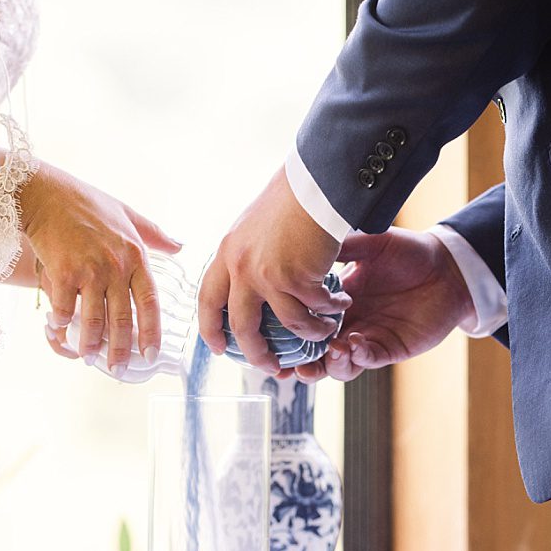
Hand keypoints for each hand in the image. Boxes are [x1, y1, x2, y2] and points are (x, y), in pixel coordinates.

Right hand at [18, 166, 181, 372]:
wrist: (46, 193)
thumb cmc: (87, 202)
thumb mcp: (128, 214)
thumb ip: (155, 234)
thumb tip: (180, 245)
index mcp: (135, 257)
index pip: (150, 304)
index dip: (151, 333)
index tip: (151, 355)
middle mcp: (116, 268)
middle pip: (123, 320)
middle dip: (121, 350)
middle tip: (119, 370)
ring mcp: (89, 271)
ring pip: (94, 320)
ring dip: (91, 345)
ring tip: (89, 359)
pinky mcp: (62, 273)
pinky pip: (64, 309)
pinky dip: (61, 323)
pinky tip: (59, 330)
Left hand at [199, 168, 350, 372]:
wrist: (313, 183)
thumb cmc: (290, 197)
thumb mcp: (252, 226)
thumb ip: (246, 253)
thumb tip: (248, 278)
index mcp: (226, 254)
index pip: (208, 300)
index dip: (210, 328)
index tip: (216, 348)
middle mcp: (241, 268)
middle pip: (243, 327)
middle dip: (257, 354)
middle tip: (270, 366)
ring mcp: (268, 276)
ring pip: (288, 325)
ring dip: (311, 334)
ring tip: (327, 332)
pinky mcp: (298, 279)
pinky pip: (316, 310)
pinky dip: (331, 312)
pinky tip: (342, 305)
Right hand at [292, 227, 473, 383]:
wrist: (447, 266)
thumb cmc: (408, 252)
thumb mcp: (369, 244)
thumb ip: (339, 247)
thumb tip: (305, 243)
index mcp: (334, 300)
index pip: (301, 322)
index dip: (284, 333)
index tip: (266, 335)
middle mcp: (346, 323)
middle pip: (313, 353)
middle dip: (299, 363)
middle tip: (288, 366)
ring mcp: (367, 338)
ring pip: (337, 366)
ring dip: (327, 365)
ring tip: (327, 351)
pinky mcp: (390, 349)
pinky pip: (367, 360)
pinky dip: (356, 357)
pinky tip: (352, 344)